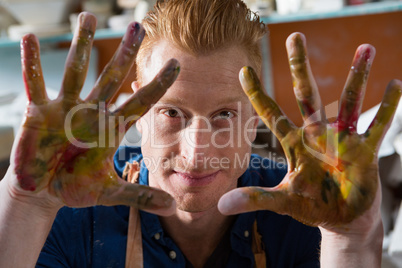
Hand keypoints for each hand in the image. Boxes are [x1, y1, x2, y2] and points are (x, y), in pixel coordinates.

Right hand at [8, 12, 178, 215]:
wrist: (45, 192)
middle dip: (125, 54)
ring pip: (77, 72)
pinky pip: (36, 83)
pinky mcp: (39, 112)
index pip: (140, 102)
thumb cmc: (77, 188)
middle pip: (112, 77)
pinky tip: (33, 41)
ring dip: (82, 46)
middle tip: (138, 27)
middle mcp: (92, 112)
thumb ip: (140, 196)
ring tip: (87, 17)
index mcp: (111, 128)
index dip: (158, 85)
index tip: (177, 65)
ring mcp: (66, 108)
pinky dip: (34, 64)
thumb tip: (173, 207)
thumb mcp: (111, 193)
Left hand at [218, 32, 401, 227]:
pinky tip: (395, 84)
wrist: (341, 218)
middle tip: (294, 37)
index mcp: (294, 144)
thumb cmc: (311, 206)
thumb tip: (222, 204)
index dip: (258, 94)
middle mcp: (316, 135)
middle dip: (300, 67)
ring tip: (366, 48)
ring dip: (357, 77)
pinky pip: (377, 126)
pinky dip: (388, 108)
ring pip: (348, 103)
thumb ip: (256, 199)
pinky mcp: (365, 151)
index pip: (271, 115)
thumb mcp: (282, 202)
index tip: (243, 70)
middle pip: (307, 95)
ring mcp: (342, 141)